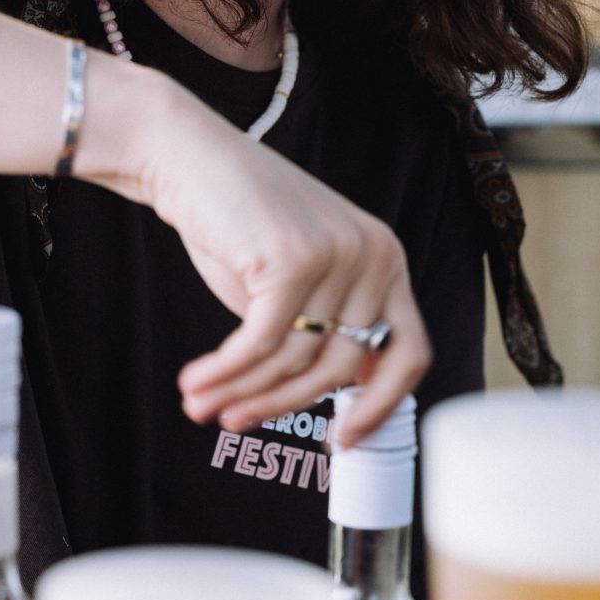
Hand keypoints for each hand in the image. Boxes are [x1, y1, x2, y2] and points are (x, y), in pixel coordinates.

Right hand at [117, 85, 432, 448]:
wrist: (190, 157)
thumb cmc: (237, 221)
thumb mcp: (298, 279)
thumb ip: (321, 329)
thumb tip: (335, 402)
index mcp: (387, 261)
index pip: (410, 353)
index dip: (380, 407)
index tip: (343, 441)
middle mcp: (375, 255)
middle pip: (342, 367)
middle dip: (283, 404)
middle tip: (237, 423)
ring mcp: (339, 254)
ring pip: (295, 359)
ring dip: (242, 392)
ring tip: (201, 404)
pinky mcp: (293, 259)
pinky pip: (260, 344)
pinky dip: (225, 371)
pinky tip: (197, 382)